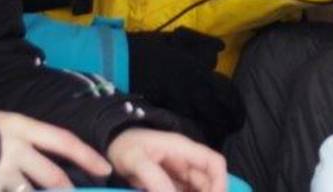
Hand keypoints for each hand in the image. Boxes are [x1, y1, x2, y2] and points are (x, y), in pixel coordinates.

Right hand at [0, 111, 109, 191]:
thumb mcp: (2, 126)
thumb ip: (27, 141)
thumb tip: (53, 156)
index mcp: (21, 127)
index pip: (63, 141)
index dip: (86, 155)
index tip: (105, 169)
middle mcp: (15, 150)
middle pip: (53, 176)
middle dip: (67, 189)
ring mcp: (0, 173)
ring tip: (42, 189)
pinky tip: (11, 189)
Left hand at [106, 127, 227, 191]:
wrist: (111, 145)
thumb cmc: (124, 146)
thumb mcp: (135, 160)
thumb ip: (154, 179)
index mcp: (182, 149)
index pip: (214, 162)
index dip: (220, 182)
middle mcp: (186, 161)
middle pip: (209, 181)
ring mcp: (179, 172)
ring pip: (198, 189)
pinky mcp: (171, 182)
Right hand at [128, 30, 245, 145]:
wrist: (121, 59)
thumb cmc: (151, 46)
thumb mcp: (179, 39)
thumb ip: (201, 44)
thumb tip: (220, 47)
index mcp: (200, 71)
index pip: (227, 93)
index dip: (236, 108)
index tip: (238, 115)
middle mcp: (192, 89)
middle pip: (218, 114)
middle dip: (227, 124)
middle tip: (230, 130)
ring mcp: (178, 102)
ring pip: (202, 123)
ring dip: (211, 131)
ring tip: (215, 136)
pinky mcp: (164, 111)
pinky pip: (184, 125)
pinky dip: (191, 130)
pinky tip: (193, 133)